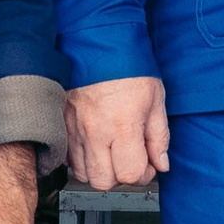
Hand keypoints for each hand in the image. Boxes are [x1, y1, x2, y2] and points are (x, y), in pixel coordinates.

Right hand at [66, 74, 169, 189]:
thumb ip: (159, 136)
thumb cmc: (128, 66)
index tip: (148, 163)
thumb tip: (161, 163)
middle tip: (129, 159)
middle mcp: (95, 131)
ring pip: (83, 173)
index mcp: (122, 125)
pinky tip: (95, 145)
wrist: (97, 42)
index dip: (144, 174)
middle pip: (103, 182)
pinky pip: (68, 158)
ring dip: (100, 169)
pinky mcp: (62, 124)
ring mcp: (74, 129)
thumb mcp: (156, 99)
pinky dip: (81, 159)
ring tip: (111, 152)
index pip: (131, 174)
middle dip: (120, 176)